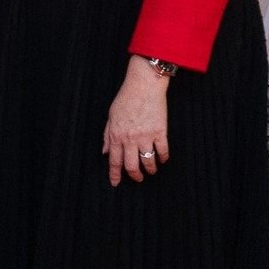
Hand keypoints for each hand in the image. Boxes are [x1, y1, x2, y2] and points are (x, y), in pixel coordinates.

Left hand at [103, 58, 172, 186]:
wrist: (144, 85)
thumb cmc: (126, 98)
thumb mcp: (111, 116)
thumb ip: (107, 135)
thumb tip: (104, 152)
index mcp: (116, 135)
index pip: (114, 160)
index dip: (115, 174)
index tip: (115, 183)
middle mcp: (130, 138)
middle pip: (131, 166)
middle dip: (134, 176)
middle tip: (137, 179)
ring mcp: (146, 136)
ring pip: (148, 162)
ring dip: (150, 170)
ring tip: (151, 171)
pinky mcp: (160, 131)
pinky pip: (163, 151)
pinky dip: (163, 158)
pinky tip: (163, 160)